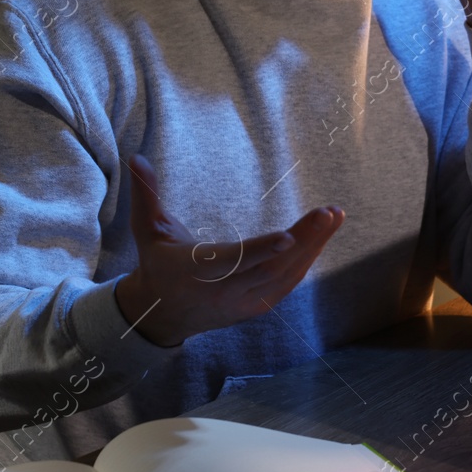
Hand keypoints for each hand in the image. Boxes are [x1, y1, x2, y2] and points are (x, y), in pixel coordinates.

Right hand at [115, 154, 344, 345]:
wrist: (163, 314)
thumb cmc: (158, 263)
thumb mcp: (146, 231)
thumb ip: (145, 195)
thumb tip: (137, 157)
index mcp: (195, 271)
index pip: (232, 261)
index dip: (260, 250)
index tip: (287, 235)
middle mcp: (223, 291)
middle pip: (270, 266)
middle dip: (303, 239)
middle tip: (329, 212)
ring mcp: (242, 302)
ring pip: (285, 275)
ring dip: (313, 246)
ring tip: (334, 217)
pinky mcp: (256, 307)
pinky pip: (287, 283)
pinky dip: (307, 260)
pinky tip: (322, 236)